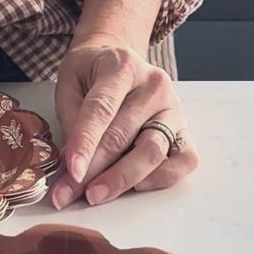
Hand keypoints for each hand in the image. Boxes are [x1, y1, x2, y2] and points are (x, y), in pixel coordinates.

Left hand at [51, 36, 196, 208]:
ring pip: (152, 151)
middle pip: (124, 135)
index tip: (72, 172)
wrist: (119, 58)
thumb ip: (71, 118)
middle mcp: (154, 86)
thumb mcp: (70, 80)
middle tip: (68, 193)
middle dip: (94, 170)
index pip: (101, 109)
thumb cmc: (92, 72)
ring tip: (95, 194)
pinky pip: (184, 160)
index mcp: (122, 66)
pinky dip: (162, 178)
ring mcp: (173, 108)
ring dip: (121, 179)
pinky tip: (137, 186)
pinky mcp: (184, 130)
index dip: (85, 142)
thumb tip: (73, 165)